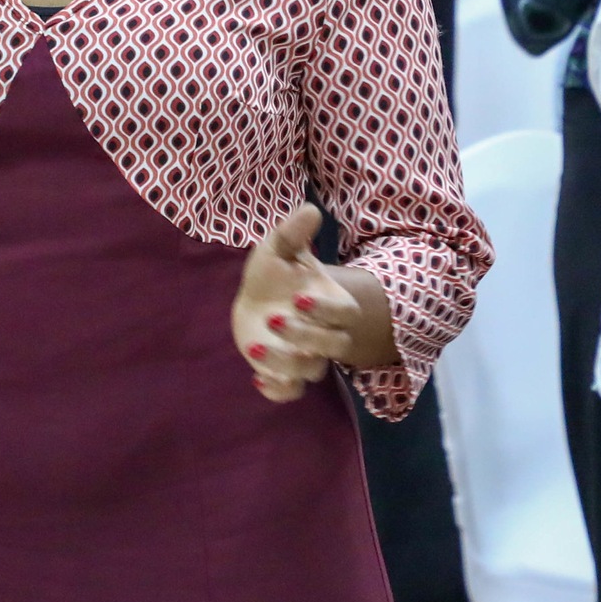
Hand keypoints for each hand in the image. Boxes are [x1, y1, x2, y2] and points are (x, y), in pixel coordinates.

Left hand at [234, 203, 359, 401]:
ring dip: (285, 363)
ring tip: (255, 345)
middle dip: (306, 337)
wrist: (261, 296)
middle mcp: (324, 334)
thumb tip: (310, 209)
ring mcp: (306, 356)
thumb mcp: (280, 248)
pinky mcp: (284, 373)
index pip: (345, 315)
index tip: (299, 297)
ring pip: (311, 372)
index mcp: (332, 304)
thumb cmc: (278, 270)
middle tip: (274, 319)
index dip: (327, 311)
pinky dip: (277, 392)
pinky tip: (256, 379)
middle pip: (333, 347)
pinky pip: (290, 392)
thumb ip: (293, 233)